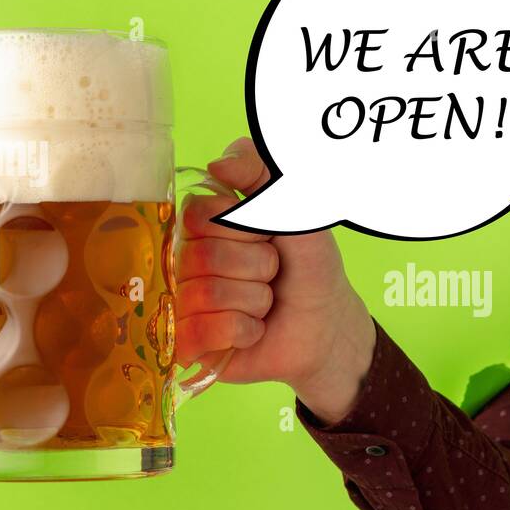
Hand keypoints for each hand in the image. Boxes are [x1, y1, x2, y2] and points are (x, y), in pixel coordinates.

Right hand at [174, 137, 375, 422]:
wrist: (326, 325)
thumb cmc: (308, 266)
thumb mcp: (295, 210)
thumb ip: (260, 172)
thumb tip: (216, 165)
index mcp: (203, 225)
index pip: (198, 215)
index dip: (242, 229)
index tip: (267, 237)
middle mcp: (185, 261)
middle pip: (202, 256)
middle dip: (255, 267)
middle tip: (271, 274)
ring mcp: (183, 303)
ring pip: (205, 294)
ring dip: (253, 300)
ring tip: (265, 303)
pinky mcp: (188, 344)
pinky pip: (202, 332)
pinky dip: (243, 330)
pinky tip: (253, 330)